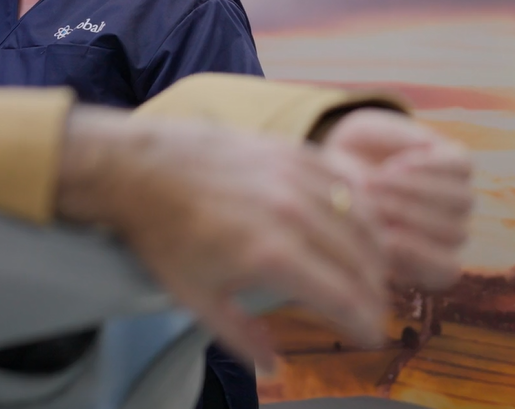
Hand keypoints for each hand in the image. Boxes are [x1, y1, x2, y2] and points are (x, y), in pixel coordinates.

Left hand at [58, 111, 388, 372]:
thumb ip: (239, 335)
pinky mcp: (290, 151)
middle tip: (371, 309)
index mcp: (272, 256)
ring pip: (363, 220)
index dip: (365, 323)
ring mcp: (295, 176)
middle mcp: (294, 214)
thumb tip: (274, 365)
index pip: (346, 298)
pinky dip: (362, 208)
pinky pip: (347, 182)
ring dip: (375, 252)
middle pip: (363, 262)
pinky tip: (358, 226)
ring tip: (370, 273)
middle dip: (375, 293)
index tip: (369, 335)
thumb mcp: (195, 297)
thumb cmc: (164, 234)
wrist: (138, 169)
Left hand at [320, 108, 473, 289]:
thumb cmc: (351, 156)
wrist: (327, 189)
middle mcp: (455, 202)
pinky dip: (420, 256)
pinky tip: (385, 240)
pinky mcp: (430, 267)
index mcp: (448, 164)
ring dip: (410, 220)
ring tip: (371, 210)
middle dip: (412, 192)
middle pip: (461, 200)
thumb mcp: (364, 132)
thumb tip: (428, 146)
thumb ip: (396, 133)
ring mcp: (447, 236)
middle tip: (371, 187)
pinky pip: (446, 270)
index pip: (461, 166)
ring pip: (455, 233)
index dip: (429, 166)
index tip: (390, 165)